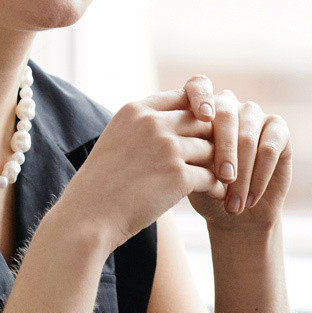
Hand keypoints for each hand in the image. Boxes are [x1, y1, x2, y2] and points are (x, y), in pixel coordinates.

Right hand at [54, 88, 226, 251]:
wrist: (88, 217)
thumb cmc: (103, 184)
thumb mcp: (117, 139)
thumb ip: (145, 126)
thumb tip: (185, 120)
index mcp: (136, 110)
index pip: (185, 96)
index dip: (200, 113)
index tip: (204, 132)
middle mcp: (152, 123)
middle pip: (202, 121)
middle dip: (214, 140)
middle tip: (220, 158)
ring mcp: (166, 147)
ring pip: (211, 149)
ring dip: (219, 165)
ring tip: (223, 179)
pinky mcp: (177, 175)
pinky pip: (212, 176)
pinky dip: (217, 186)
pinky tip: (218, 195)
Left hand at [177, 76, 291, 231]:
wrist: (234, 214)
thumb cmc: (205, 191)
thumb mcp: (191, 175)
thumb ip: (189, 155)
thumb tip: (188, 149)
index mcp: (201, 107)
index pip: (198, 86)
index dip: (199, 97)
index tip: (201, 116)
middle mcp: (229, 105)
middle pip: (225, 116)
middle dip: (223, 152)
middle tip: (223, 180)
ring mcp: (254, 114)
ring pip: (247, 137)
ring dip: (242, 173)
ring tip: (234, 204)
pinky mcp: (278, 129)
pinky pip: (269, 148)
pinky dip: (259, 176)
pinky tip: (251, 198)